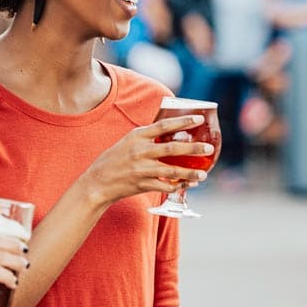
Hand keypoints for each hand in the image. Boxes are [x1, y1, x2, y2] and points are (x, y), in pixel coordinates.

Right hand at [78, 114, 214, 206]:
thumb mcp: (128, 141)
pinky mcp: (142, 184)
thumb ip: (147, 137)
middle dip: (193, 148)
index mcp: (137, 136)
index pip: (163, 126)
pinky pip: (165, 186)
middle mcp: (140, 151)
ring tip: (203, 175)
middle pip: (172, 148)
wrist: (97, 183)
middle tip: (209, 149)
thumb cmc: (114, 160)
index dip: (182, 121)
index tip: (199, 119)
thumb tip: (170, 131)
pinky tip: (188, 185)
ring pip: (171, 170)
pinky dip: (178, 186)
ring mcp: (141, 169)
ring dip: (189, 173)